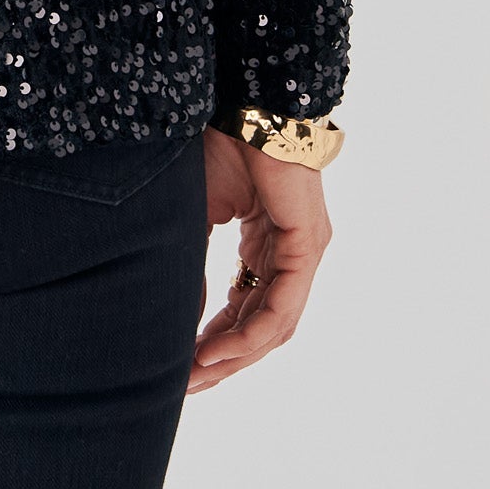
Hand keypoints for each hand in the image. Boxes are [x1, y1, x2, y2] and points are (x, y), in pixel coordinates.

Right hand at [188, 126, 333, 391]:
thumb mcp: (196, 212)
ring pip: (275, 324)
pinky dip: (251, 334)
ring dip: (236, 356)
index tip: (181, 364)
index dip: (214, 338)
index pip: (245, 306)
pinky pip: (283, 306)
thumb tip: (181, 312)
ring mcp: (304, 251)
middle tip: (186, 386)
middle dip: (224, 359)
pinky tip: (219, 349)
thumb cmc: (217, 143)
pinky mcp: (308, 245)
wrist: (243, 102)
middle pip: (262, 325)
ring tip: (197, 374)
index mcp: (266, 242)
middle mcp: (290, 253)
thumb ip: (193, 261)